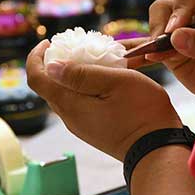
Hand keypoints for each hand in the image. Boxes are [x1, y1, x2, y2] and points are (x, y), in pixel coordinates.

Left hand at [26, 40, 181, 160]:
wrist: (159, 151)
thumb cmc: (142, 113)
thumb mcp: (115, 83)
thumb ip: (81, 74)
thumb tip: (51, 66)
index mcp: (69, 104)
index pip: (36, 79)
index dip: (36, 57)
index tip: (49, 42)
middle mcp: (69, 117)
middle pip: (49, 86)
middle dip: (54, 62)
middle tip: (74, 46)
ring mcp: (80, 125)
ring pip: (64, 94)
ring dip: (70, 75)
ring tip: (91, 60)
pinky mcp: (92, 128)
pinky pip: (77, 103)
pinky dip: (81, 87)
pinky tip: (101, 79)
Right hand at [140, 0, 194, 109]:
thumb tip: (175, 36)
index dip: (179, 10)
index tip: (175, 32)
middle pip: (165, 7)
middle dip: (160, 24)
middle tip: (161, 45)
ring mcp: (182, 35)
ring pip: (155, 26)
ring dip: (152, 40)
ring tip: (154, 57)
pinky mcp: (172, 54)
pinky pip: (152, 49)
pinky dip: (142, 53)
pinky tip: (133, 59)